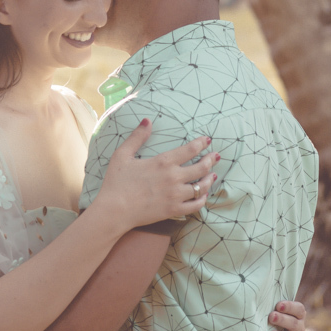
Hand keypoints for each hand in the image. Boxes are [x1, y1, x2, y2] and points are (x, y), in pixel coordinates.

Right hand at [95, 119, 217, 230]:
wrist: (114, 210)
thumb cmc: (116, 182)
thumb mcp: (122, 155)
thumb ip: (137, 137)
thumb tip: (147, 120)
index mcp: (163, 162)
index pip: (190, 150)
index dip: (201, 143)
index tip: (207, 140)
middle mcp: (173, 178)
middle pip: (201, 168)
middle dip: (211, 160)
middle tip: (216, 156)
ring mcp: (175, 195)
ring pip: (201, 187)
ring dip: (210, 179)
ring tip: (213, 175)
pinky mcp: (174, 210)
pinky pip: (196, 205)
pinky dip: (203, 199)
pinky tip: (204, 195)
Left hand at [269, 300, 306, 330]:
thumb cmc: (268, 318)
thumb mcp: (272, 310)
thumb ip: (272, 306)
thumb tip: (268, 298)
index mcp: (297, 316)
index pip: (299, 309)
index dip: (290, 307)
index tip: (278, 305)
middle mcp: (298, 329)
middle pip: (295, 324)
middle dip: (283, 320)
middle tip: (271, 317)